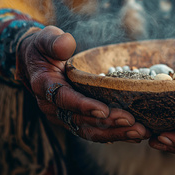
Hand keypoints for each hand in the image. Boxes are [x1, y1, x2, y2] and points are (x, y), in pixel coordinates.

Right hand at [17, 26, 149, 142]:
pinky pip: (94, 131)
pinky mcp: (74, 120)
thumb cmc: (43, 48)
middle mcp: (52, 107)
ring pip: (89, 131)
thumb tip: (67, 43)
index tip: (104, 110)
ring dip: (115, 133)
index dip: (83, 106)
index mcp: (44, 86)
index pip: (64, 99)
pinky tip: (134, 135)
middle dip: (108, 124)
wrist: (34, 63)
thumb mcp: (45, 38)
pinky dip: (114, 134)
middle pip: (80, 121)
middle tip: (133, 122)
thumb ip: (55, 42)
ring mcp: (63, 116)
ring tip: (140, 132)